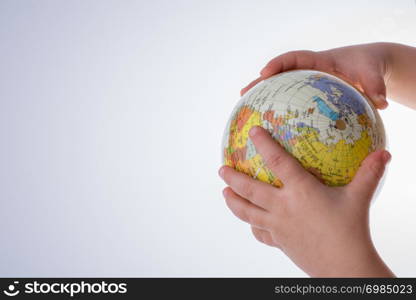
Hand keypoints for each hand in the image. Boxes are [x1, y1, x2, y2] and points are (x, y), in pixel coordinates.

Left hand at [219, 126, 393, 276]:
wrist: (343, 268)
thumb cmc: (351, 231)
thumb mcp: (359, 198)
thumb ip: (369, 174)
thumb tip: (385, 153)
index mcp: (300, 191)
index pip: (277, 162)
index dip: (264, 144)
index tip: (253, 132)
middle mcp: (282, 207)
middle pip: (249, 189)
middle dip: (232, 178)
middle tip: (221, 169)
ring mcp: (277, 226)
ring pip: (247, 212)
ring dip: (233, 202)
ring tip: (224, 193)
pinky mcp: (278, 241)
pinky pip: (259, 233)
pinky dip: (252, 226)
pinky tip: (251, 223)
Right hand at [240, 43, 390, 108]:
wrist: (367, 67)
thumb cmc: (367, 66)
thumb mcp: (371, 72)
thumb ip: (374, 85)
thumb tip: (380, 102)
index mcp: (318, 61)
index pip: (294, 58)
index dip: (278, 64)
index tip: (266, 73)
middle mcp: (306, 72)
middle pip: (278, 75)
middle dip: (260, 84)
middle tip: (243, 94)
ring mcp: (304, 85)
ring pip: (279, 90)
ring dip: (261, 100)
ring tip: (244, 111)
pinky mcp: (305, 98)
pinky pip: (288, 103)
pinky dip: (276, 113)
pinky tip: (267, 129)